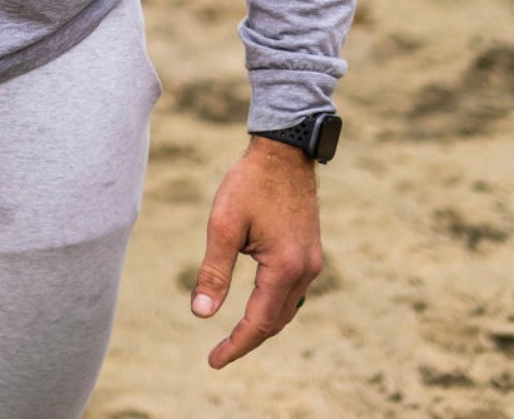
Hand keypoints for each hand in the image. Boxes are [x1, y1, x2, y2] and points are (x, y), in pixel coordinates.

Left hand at [189, 136, 322, 368]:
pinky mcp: (311, 251)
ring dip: (262, 324)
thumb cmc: (249, 183)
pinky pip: (292, 291)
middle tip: (219, 353)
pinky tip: (257, 303)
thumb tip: (201, 314)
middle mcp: (305, 271)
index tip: (213, 361)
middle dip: (248, 339)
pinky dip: (273, 305)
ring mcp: (312, 262)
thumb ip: (214, 272)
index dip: (236, 345)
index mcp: (285, 268)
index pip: (259, 323)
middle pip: (275, 321)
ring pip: (286, 308)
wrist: (283, 151)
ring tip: (235, 335)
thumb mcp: (224, 225)